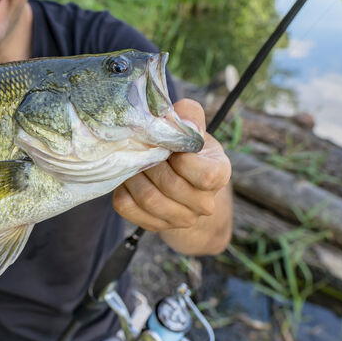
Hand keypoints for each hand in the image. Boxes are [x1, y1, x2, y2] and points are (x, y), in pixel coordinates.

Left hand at [112, 99, 231, 233]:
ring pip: (148, 199)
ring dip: (135, 175)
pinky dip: (122, 189)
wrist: (180, 180)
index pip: (205, 175)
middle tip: (143, 148)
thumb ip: (189, 115)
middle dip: (151, 162)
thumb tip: (177, 116)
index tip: (170, 145)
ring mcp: (181, 218)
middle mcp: (204, 203)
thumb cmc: (186, 148)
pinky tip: (128, 178)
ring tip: (134, 161)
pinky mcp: (154, 224)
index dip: (181, 158)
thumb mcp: (193, 128)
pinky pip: (128, 208)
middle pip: (170, 185)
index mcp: (219, 174)